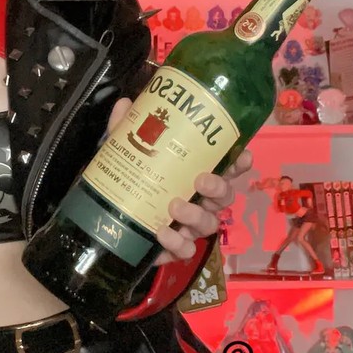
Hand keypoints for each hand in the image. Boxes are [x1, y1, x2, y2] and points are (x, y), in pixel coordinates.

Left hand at [105, 97, 253, 264]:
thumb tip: (125, 103)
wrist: (109, 218)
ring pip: (208, 224)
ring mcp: (189, 226)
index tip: (243, 156)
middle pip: (224, 196)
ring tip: (174, 206)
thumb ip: (126, 129)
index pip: (228, 168)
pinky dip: (176, 242)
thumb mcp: (126, 151)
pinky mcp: (174, 248)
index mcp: (196, 174)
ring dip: (194, 215)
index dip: (240, 163)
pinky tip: (162, 232)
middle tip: (200, 180)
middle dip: (218, 187)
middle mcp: (200, 200)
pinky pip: (185, 250)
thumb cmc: (131, 178)